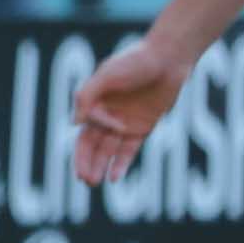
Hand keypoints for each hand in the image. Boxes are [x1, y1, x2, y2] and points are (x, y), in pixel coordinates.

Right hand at [74, 35, 194, 184]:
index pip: (85, 128)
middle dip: (86, 162)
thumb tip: (75, 124)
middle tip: (84, 180)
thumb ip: (87, 97)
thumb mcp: (106, 75)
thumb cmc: (135, 61)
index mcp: (94, 102)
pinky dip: (121, 163)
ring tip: (93, 184)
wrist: (168, 58)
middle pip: (91, 144)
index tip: (114, 126)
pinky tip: (114, 177)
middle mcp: (107, 114)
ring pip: (109, 150)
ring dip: (100, 166)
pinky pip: (129, 149)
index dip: (92, 134)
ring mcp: (125, 122)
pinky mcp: (144, 126)